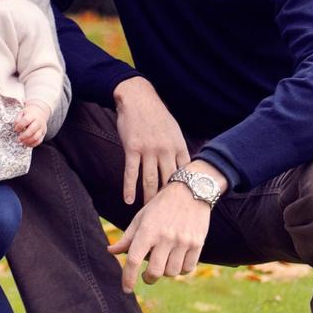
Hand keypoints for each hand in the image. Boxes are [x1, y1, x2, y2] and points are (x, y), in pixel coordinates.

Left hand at [13, 100, 50, 146]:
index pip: (26, 120)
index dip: (19, 126)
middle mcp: (38, 122)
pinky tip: (26, 144)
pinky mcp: (43, 134)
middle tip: (18, 139)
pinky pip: (39, 141)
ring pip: (36, 137)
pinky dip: (32, 144)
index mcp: (32, 115)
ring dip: (27, 141)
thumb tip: (16, 127)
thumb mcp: (22, 112)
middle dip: (23, 136)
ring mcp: (42, 128)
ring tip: (22, 142)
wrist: (41, 112)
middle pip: (31, 130)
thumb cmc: (29, 113)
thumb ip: (17, 119)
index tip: (16, 129)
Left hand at [107, 160, 223, 291]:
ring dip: (165, 273)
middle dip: (148, 278)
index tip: (126, 289)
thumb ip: (127, 238)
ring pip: (171, 272)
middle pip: (155, 272)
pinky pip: (187, 268)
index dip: (128, 277)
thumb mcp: (141, 217)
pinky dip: (180, 270)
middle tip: (147, 276)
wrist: (191, 191)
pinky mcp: (197, 243)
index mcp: (148, 230)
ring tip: (163, 262)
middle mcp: (165, 237)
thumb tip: (110, 251)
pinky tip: (176, 261)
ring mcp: (183, 241)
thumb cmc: (161, 205)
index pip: (134, 259)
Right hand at [114, 76, 189, 204]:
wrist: (137, 98)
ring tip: (147, 212)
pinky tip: (128, 200)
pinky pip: (131, 172)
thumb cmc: (156, 115)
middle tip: (166, 214)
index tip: (184, 204)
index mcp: (178, 146)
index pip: (184, 174)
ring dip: (149, 198)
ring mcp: (149, 149)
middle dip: (167, 199)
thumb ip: (178, 149)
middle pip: (168, 181)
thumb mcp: (174, 130)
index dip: (184, 190)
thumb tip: (184, 168)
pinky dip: (129, 188)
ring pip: (150, 180)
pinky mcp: (132, 148)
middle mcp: (166, 149)